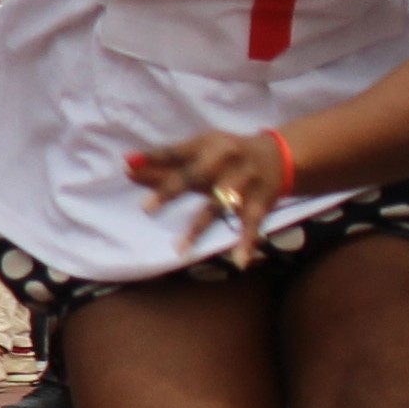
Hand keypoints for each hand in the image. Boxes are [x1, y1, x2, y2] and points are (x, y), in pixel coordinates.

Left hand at [129, 126, 293, 259]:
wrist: (281, 155)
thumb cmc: (227, 154)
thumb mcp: (200, 152)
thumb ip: (165, 163)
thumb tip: (127, 168)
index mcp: (206, 145)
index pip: (175, 152)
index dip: (152, 158)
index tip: (127, 167)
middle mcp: (225, 160)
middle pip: (195, 177)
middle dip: (171, 190)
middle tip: (146, 208)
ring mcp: (244, 181)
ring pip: (219, 205)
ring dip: (198, 227)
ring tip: (179, 250)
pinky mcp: (262, 201)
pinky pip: (253, 223)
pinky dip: (247, 242)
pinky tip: (240, 262)